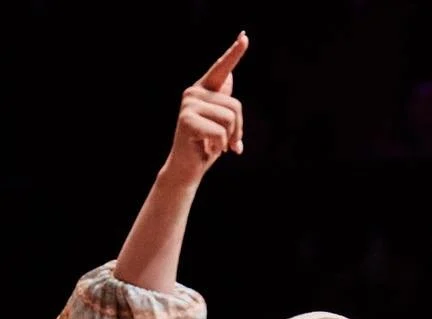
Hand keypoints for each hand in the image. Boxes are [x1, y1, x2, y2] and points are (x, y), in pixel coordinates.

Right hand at [166, 31, 247, 184]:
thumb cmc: (207, 145)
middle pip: (236, 105)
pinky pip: (221, 132)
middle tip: (228, 143)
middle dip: (238, 129)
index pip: (222, 69)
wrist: (188, 168)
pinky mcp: (187, 119)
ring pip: (230, 118)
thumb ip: (224, 101)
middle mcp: (194, 92)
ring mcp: (189, 104)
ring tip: (215, 145)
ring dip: (229, 138)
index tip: (244, 36)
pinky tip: (207, 148)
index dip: (234, 53)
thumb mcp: (221, 122)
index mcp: (204, 90)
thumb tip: (229, 75)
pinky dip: (220, 145)